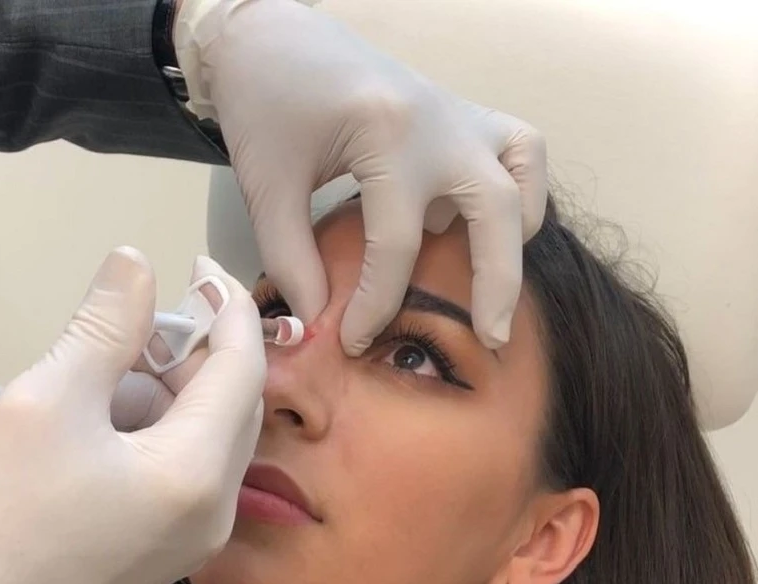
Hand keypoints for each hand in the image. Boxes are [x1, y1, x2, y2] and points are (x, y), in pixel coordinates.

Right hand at [0, 250, 264, 583]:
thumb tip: (137, 262)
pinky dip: (164, 433)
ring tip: (105, 378)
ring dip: (172, 394)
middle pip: (233, 404)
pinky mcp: (179, 550)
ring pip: (211, 437)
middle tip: (139, 324)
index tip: (201, 265)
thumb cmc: (5, 507)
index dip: (227, 308)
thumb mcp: (50, 399)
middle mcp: (219, 510)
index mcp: (196, 473)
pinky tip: (108, 424)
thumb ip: (106, 326)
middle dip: (194, 354)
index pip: (242, 369)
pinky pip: (193, 472)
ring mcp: (203, 537)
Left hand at [175, 0, 546, 353]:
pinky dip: (519, 190)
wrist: (272, 35)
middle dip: (496, 284)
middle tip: (490, 341)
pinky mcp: (462, 112)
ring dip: (515, 233)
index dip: (377, 305)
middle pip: (493, 211)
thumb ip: (291, 258)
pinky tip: (480, 220)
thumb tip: (318, 322)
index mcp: (386, 133)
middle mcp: (439, 121)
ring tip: (493, 280)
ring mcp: (459, 112)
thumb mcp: (267, 185)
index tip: (355, 343)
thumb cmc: (265, 103)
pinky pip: (521, 149)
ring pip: (523, 174)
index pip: (396, 244)